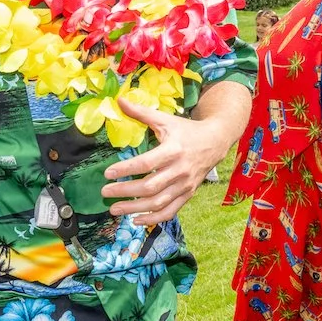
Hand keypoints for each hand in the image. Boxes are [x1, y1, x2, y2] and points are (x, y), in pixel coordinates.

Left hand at [102, 98, 232, 225]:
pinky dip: (153, 219)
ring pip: (158, 202)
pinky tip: (136, 220)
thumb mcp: (165, 119)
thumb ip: (141, 113)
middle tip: (105, 192)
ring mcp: (185, 184)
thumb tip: (119, 100)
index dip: (126, 170)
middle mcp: (180, 169)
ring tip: (114, 209)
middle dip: (125, 191)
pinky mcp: (188, 194)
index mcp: (173, 150)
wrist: (216, 141)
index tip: (107, 173)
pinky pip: (171, 211)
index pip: (146, 163)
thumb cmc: (186, 130)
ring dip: (135, 208)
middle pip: (150, 186)